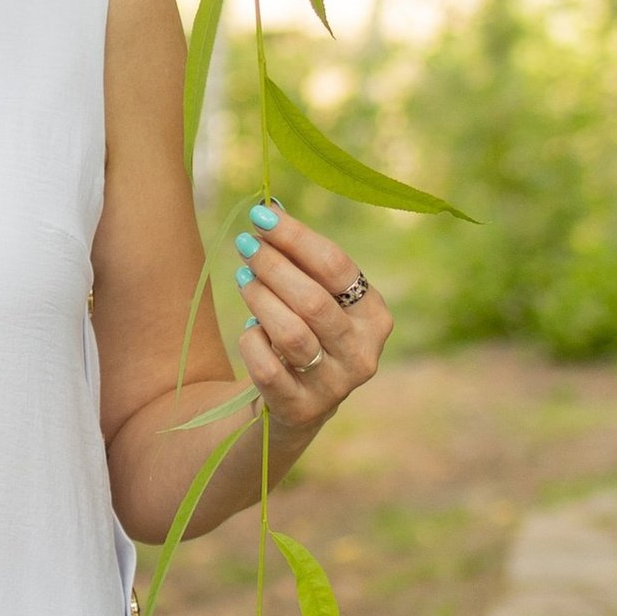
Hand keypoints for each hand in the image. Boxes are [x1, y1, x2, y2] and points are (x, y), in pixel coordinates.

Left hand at [230, 199, 388, 436]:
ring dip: (260, 298)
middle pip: (313, 300)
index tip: (260, 215)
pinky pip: (267, 368)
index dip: (296, 237)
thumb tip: (271, 206)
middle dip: (273, 266)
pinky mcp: (301, 409)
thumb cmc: (306, 331)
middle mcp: (363, 352)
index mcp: (374, 315)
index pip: (336, 266)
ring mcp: (335, 386)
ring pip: (291, 334)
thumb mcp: (312, 294)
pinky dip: (252, 340)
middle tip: (245, 244)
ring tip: (242, 277)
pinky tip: (249, 327)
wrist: (296, 403)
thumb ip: (298, 255)